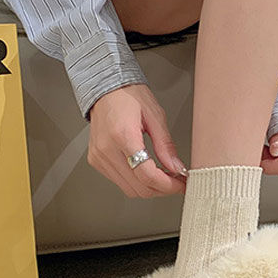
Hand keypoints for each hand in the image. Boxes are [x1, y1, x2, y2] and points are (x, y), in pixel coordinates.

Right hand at [87, 83, 187, 197]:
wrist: (106, 89)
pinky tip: (149, 173)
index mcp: (123, 135)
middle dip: (162, 189)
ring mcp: (99, 157)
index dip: (168, 185)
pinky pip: (119, 182)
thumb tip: (176, 168)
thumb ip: (166, 145)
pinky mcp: (96, 160)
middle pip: (139, 187)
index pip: (146, 174)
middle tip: (178, 181)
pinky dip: (137, 183)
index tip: (181, 184)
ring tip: (166, 178)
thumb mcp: (156, 116)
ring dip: (151, 188)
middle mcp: (107, 150)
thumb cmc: (129, 96)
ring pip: (129, 189)